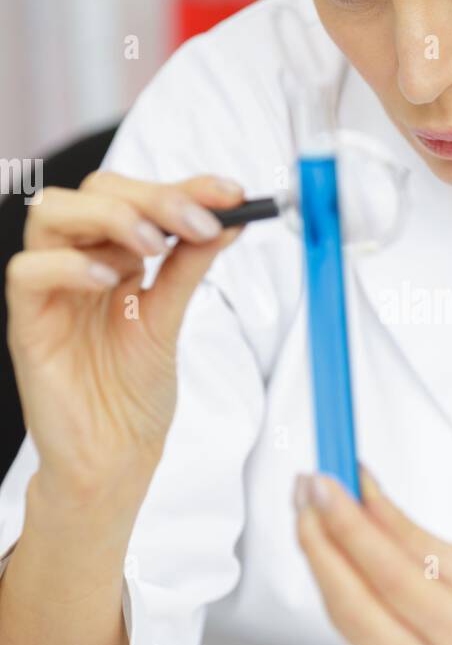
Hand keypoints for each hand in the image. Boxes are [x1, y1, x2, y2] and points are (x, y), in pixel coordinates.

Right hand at [6, 170, 245, 496]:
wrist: (115, 458)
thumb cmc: (134, 394)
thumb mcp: (171, 318)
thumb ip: (191, 265)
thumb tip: (230, 215)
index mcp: (112, 258)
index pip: (136, 196)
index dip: (183, 186)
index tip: (231, 192)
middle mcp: (78, 264)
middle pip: (94, 192)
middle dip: (152, 197)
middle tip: (198, 222)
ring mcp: (51, 291)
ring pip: (51, 215)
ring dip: (110, 217)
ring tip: (153, 246)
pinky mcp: (28, 325)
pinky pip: (26, 273)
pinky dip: (67, 266)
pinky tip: (108, 281)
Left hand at [292, 465, 451, 644]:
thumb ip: (419, 540)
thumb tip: (362, 496)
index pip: (398, 571)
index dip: (355, 522)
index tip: (333, 481)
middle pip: (362, 602)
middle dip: (322, 540)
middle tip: (307, 491)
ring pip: (349, 622)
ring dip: (321, 562)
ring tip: (308, 513)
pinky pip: (358, 639)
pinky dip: (338, 592)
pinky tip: (328, 554)